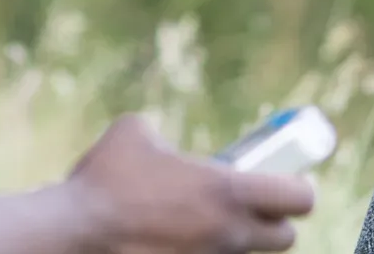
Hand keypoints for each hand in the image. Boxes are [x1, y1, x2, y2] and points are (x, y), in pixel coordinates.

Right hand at [63, 115, 316, 252]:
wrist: (72, 234)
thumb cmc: (103, 181)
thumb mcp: (134, 132)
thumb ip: (163, 136)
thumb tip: (161, 142)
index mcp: (229, 192)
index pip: (301, 199)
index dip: (297, 189)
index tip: (283, 183)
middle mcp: (230, 234)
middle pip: (284, 239)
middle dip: (272, 223)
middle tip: (248, 208)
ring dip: (232, 239)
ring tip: (197, 225)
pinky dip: (201, 252)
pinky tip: (172, 242)